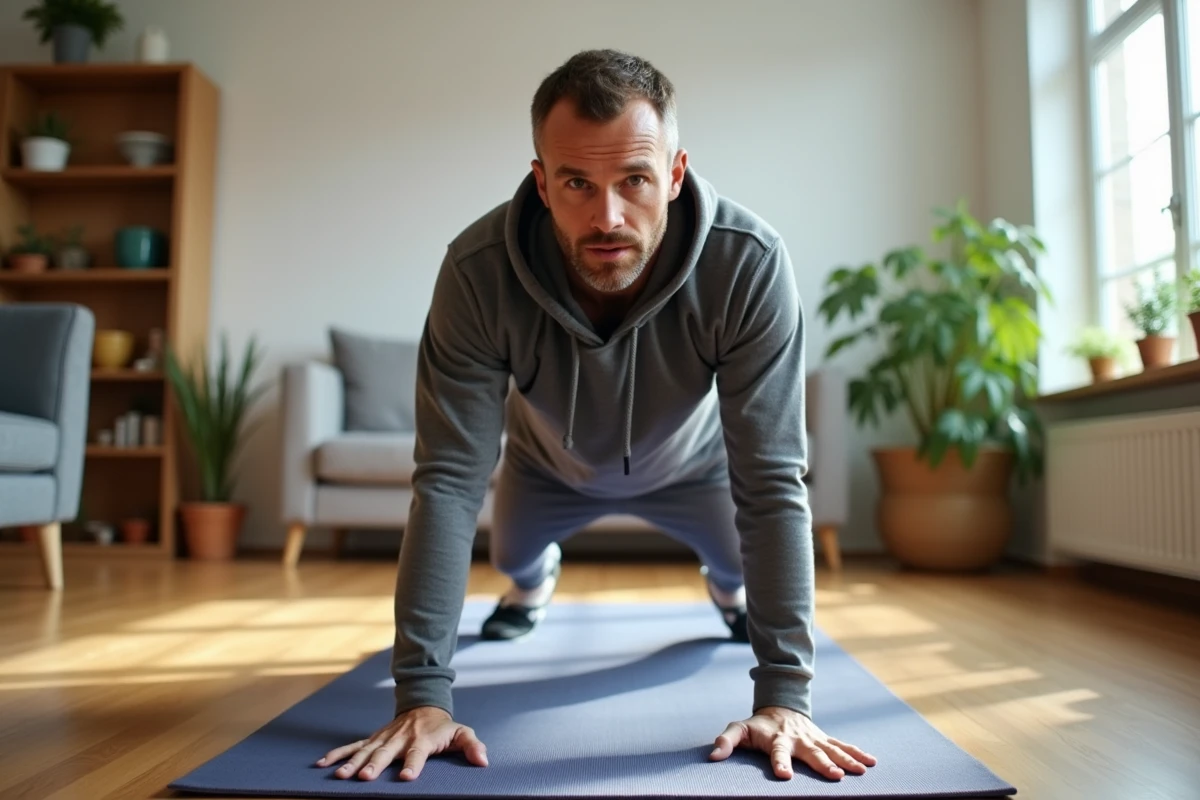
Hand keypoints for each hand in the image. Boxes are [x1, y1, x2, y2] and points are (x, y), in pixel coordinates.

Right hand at [316, 706, 487, 780]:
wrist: (423, 704)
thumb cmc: (443, 727)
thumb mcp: (462, 733)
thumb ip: (473, 746)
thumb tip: (484, 761)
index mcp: (422, 739)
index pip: (418, 753)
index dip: (413, 764)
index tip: (407, 777)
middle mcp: (400, 738)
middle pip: (386, 753)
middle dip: (375, 765)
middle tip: (364, 778)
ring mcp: (384, 738)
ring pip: (366, 750)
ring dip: (352, 763)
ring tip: (340, 776)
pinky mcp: (373, 739)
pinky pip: (352, 746)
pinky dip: (338, 754)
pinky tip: (322, 764)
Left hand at [709, 706, 875, 780]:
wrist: (779, 706)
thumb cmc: (757, 726)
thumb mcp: (739, 729)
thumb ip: (726, 740)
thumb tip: (713, 756)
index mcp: (777, 739)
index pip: (778, 752)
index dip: (780, 763)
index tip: (784, 775)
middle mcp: (798, 738)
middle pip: (812, 752)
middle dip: (823, 764)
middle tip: (836, 776)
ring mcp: (813, 738)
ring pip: (832, 749)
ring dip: (846, 759)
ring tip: (860, 771)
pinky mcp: (824, 739)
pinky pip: (842, 745)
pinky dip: (857, 753)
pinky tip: (871, 762)